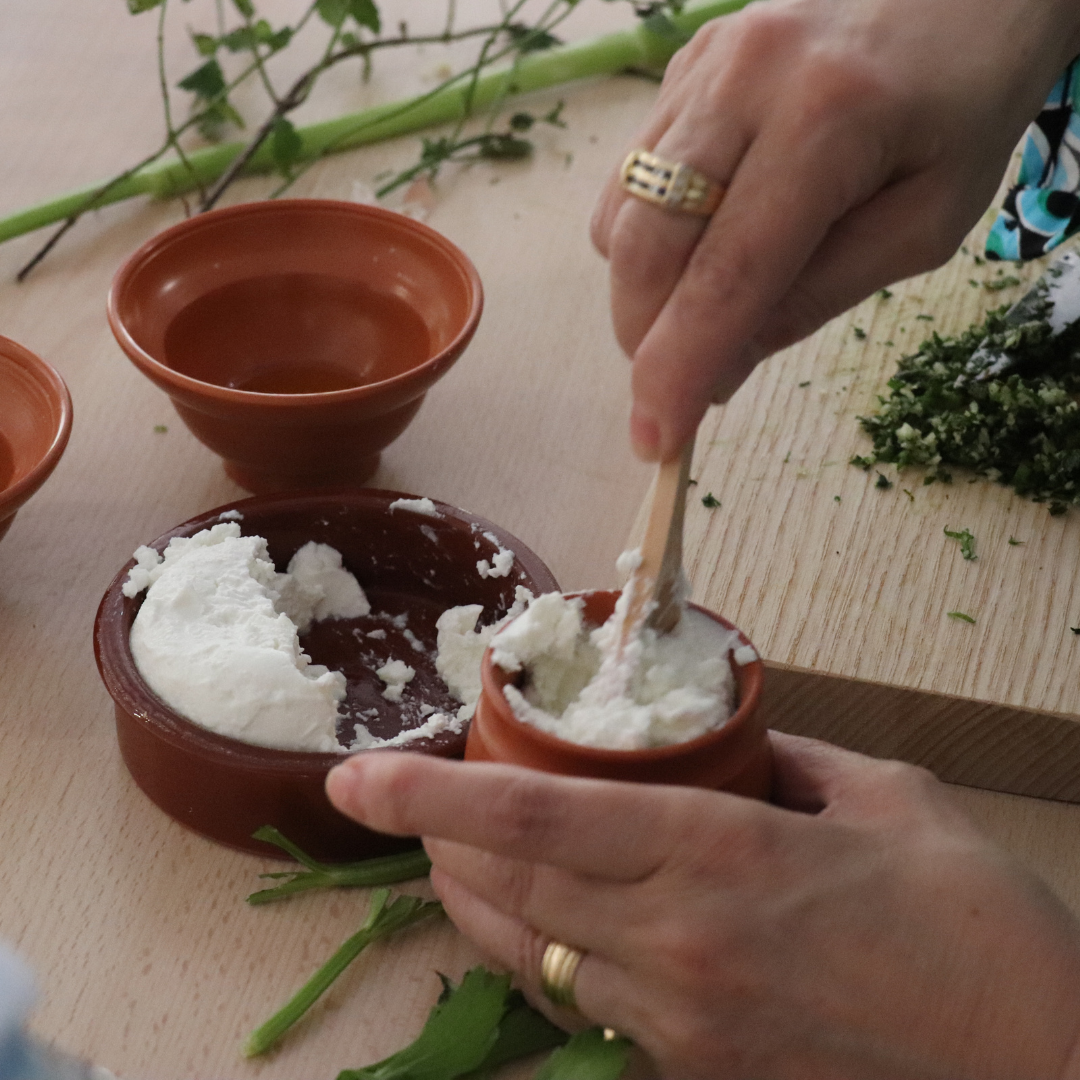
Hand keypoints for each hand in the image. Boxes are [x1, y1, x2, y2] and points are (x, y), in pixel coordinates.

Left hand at [328, 733, 1079, 1079]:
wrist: (1045, 1075)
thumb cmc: (978, 924)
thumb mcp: (886, 800)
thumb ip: (786, 764)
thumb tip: (726, 749)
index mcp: (721, 854)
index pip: (542, 814)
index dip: (435, 796)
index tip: (359, 777)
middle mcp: (678, 939)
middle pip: (510, 883)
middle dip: (432, 841)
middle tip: (388, 801)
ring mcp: (679, 1018)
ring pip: (530, 950)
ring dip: (474, 897)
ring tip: (447, 853)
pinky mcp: (695, 1070)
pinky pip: (586, 1003)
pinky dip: (544, 951)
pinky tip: (547, 919)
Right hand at [590, 0, 1079, 459]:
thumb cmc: (961, 108)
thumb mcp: (921, 227)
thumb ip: (814, 298)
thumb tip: (716, 369)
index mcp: (828, 121)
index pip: (727, 276)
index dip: (679, 370)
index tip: (652, 440)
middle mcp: (746, 79)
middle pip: (647, 246)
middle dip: (644, 339)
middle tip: (675, 386)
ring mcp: (703, 64)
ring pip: (622, 215)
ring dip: (642, 291)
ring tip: (703, 307)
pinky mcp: (683, 65)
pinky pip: (630, 176)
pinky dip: (648, 236)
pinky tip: (702, 238)